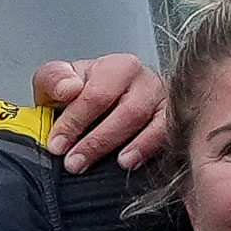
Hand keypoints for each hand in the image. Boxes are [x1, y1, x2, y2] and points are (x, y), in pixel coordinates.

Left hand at [32, 50, 167, 172]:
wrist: (97, 107)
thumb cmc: (79, 94)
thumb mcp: (56, 81)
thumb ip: (55, 79)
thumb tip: (69, 89)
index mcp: (117, 67)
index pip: (97, 94)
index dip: (75, 121)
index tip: (57, 145)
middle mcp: (145, 81)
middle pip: (128, 111)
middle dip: (99, 141)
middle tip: (75, 163)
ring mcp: (164, 102)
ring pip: (155, 123)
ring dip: (136, 146)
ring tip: (118, 163)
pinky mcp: (175, 123)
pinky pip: (171, 135)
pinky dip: (154, 149)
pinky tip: (137, 163)